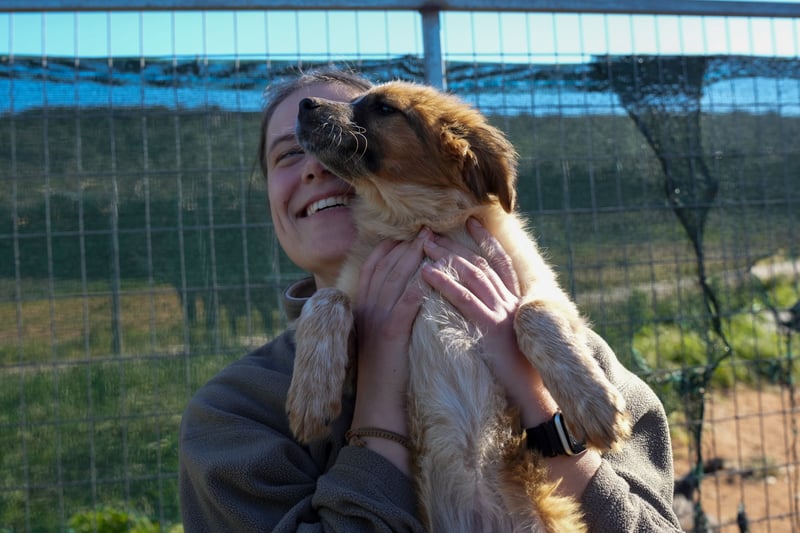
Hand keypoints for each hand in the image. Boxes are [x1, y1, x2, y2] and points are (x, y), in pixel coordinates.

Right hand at [349, 229, 428, 471]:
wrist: (378, 407)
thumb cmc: (384, 375)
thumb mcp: (377, 338)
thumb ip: (383, 314)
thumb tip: (398, 294)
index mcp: (361, 309)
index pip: (372, 269)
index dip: (388, 248)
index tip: (405, 233)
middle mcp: (365, 311)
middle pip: (384, 269)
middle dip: (404, 246)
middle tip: (424, 229)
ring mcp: (375, 323)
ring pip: (393, 282)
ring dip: (412, 259)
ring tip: (429, 242)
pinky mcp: (389, 338)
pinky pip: (403, 307)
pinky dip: (415, 289)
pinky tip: (429, 277)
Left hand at [420, 218, 557, 426]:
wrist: (533, 395)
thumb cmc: (519, 371)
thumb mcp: (512, 337)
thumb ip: (500, 317)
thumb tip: (484, 306)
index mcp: (516, 302)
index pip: (502, 263)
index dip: (487, 242)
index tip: (472, 222)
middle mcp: (511, 302)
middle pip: (481, 264)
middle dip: (455, 246)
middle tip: (431, 233)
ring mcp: (503, 313)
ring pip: (472, 276)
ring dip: (446, 258)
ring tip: (424, 246)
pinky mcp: (491, 328)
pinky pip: (465, 300)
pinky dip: (445, 284)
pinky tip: (426, 275)